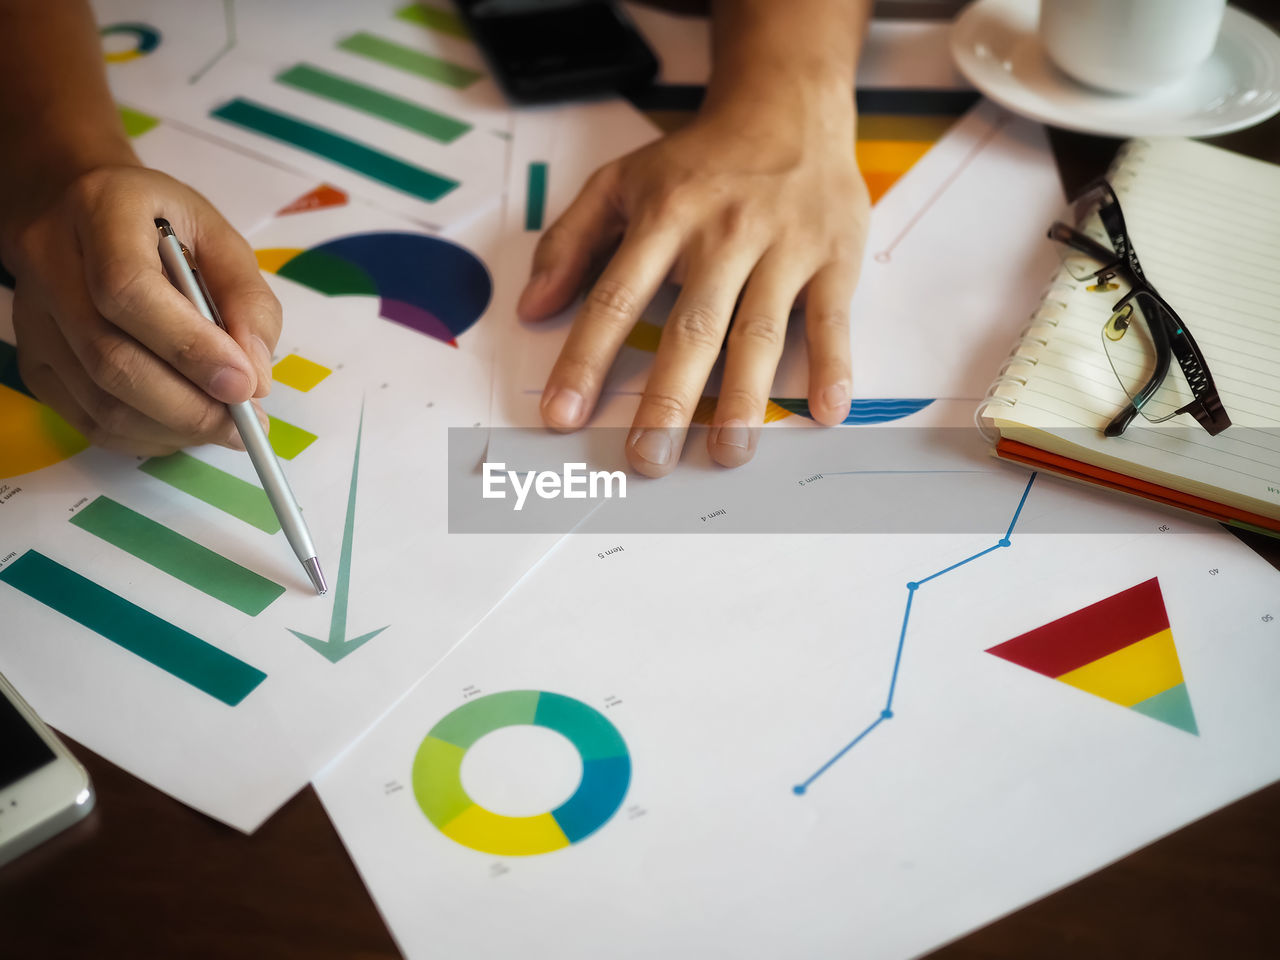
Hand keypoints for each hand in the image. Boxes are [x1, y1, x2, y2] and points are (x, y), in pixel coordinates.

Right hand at [5, 165, 279, 455]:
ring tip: (223, 427)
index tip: (244, 386)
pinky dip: (146, 436)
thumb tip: (255, 380)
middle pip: (110, 358)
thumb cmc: (158, 223)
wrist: (75, 211)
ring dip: (172, 428)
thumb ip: (246, 301)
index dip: (190, 348)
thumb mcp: (218, 237)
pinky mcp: (33, 361)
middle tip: (244, 425)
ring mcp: (33, 318)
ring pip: (99, 400)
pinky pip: (87, 419)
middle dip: (189, 406)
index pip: (129, 291)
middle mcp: (50, 263)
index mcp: (100, 212)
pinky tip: (182, 425)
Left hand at [517, 82, 869, 475]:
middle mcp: (723, 235)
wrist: (787, 106)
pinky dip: (832, 365)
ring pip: (758, 333)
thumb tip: (532, 308)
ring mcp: (782, 248)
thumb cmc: (698, 160)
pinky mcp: (832, 258)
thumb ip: (569, 242)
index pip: (615, 299)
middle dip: (666, 401)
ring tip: (724, 452)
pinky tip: (825, 410)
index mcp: (664, 217)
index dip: (586, 361)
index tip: (563, 415)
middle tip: (647, 458)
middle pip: (690, 329)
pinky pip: (831, 319)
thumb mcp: (619, 182)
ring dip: (741, 399)